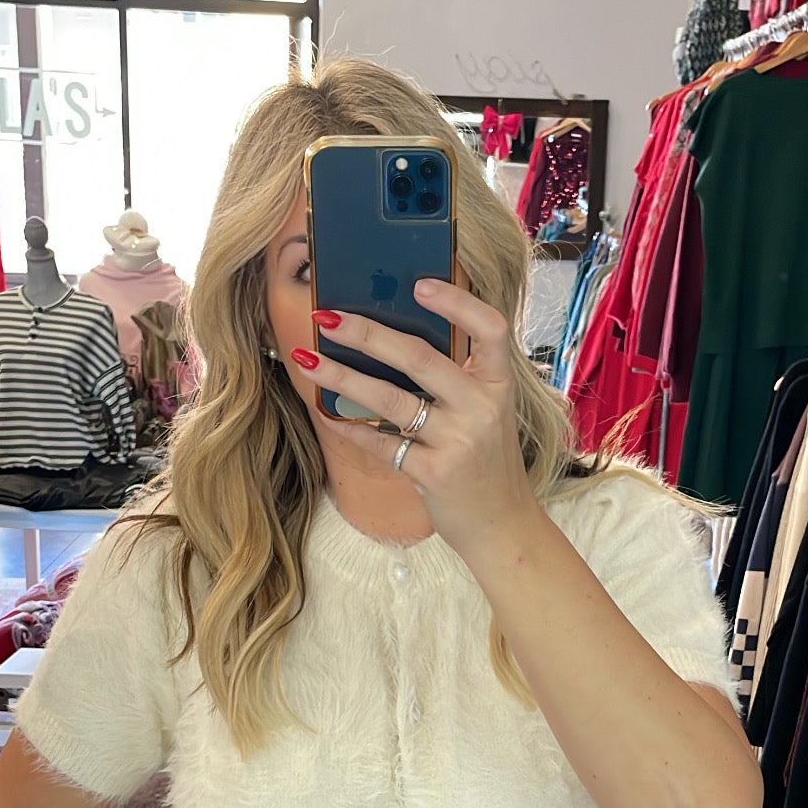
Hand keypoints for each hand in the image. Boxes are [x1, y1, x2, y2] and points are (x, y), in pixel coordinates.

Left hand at [291, 279, 541, 558]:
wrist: (501, 524)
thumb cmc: (485, 459)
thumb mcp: (486, 411)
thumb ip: (458, 376)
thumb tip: (393, 334)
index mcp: (498, 384)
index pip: (490, 329)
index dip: (457, 303)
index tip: (419, 284)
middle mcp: (481, 408)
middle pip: (420, 358)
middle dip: (367, 334)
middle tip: (326, 315)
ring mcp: (458, 442)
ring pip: (390, 399)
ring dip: (342, 377)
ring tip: (306, 359)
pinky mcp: (433, 473)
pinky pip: (380, 443)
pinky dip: (350, 426)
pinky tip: (325, 413)